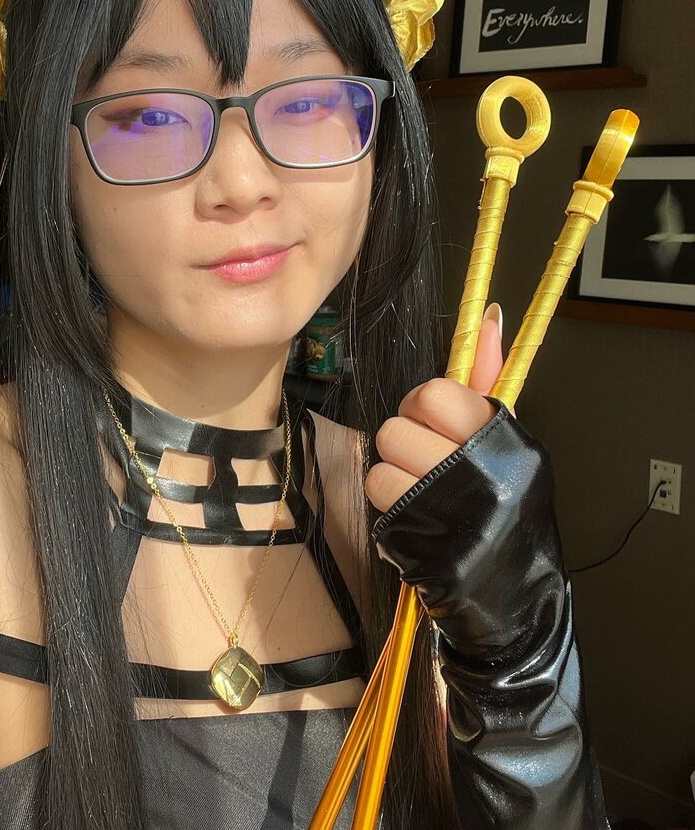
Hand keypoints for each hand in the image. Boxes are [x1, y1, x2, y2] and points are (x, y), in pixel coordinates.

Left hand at [365, 302, 511, 512]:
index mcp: (496, 438)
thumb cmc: (507, 493)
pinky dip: (390, 497)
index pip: (433, 396)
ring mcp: (441, 506)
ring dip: (397, 468)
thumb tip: (489, 315)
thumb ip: (488, 372)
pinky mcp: (415, 532)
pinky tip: (415, 508)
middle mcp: (471, 471)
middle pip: (398, 428)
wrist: (511, 573)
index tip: (434, 420)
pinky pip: (378, 490)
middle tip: (428, 453)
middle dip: (408, 437)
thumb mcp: (505, 433)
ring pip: (383, 459)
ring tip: (423, 483)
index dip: (424, 405)